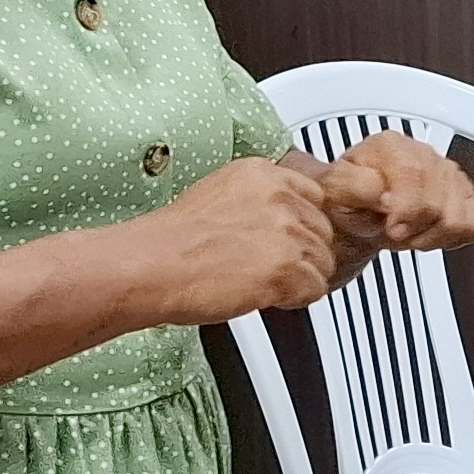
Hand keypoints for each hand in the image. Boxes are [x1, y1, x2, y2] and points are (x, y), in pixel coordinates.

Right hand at [122, 156, 340, 322]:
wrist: (150, 266)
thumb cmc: (171, 241)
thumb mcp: (217, 195)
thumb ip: (258, 200)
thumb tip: (279, 217)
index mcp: (262, 174)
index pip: (314, 197)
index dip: (299, 225)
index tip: (280, 239)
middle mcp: (280, 197)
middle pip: (323, 231)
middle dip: (301, 254)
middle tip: (265, 266)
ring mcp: (287, 231)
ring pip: (323, 262)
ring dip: (298, 278)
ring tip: (258, 281)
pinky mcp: (288, 267)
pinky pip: (316, 289)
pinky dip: (294, 299)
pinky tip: (262, 294)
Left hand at [294, 135, 473, 256]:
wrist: (355, 208)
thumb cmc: (346, 198)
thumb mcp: (336, 191)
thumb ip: (357, 187)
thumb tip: (384, 193)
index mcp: (391, 146)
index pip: (415, 175)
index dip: (406, 209)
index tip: (391, 226)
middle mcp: (423, 154)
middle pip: (437, 204)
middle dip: (412, 228)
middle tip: (392, 229)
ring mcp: (448, 173)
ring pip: (457, 219)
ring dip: (429, 235)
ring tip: (408, 230)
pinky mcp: (465, 193)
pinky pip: (471, 226)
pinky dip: (448, 238)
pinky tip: (425, 231)